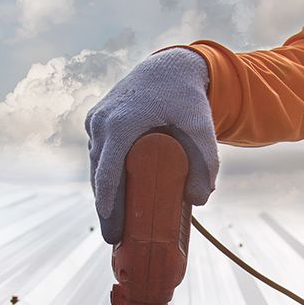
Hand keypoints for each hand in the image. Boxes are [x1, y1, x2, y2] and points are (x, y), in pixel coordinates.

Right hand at [85, 48, 218, 243]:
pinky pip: (98, 154)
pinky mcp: (97, 120)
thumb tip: (201, 200)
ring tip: (114, 224)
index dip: (107, 204)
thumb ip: (207, 162)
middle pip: (99, 174)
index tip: (111, 229)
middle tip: (114, 238)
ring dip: (102, 193)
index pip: (108, 172)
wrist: (170, 66)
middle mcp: (103, 122)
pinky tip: (109, 198)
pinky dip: (102, 176)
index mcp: (122, 124)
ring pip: (96, 165)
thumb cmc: (186, 97)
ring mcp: (96, 120)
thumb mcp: (202, 127)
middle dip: (105, 208)